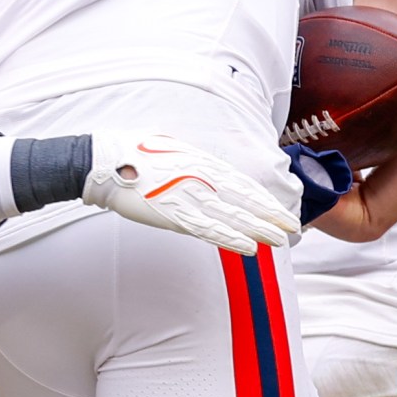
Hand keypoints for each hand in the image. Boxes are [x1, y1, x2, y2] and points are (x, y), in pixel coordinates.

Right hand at [81, 132, 295, 254]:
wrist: (104, 161)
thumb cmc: (131, 151)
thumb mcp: (169, 147)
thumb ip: (190, 159)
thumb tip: (200, 165)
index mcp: (201, 161)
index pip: (242, 183)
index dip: (263, 198)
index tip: (280, 209)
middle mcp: (201, 178)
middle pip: (245, 200)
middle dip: (270, 215)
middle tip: (292, 227)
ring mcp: (189, 197)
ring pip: (233, 217)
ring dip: (258, 230)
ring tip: (280, 240)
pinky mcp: (174, 215)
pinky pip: (209, 231)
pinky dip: (231, 240)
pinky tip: (249, 249)